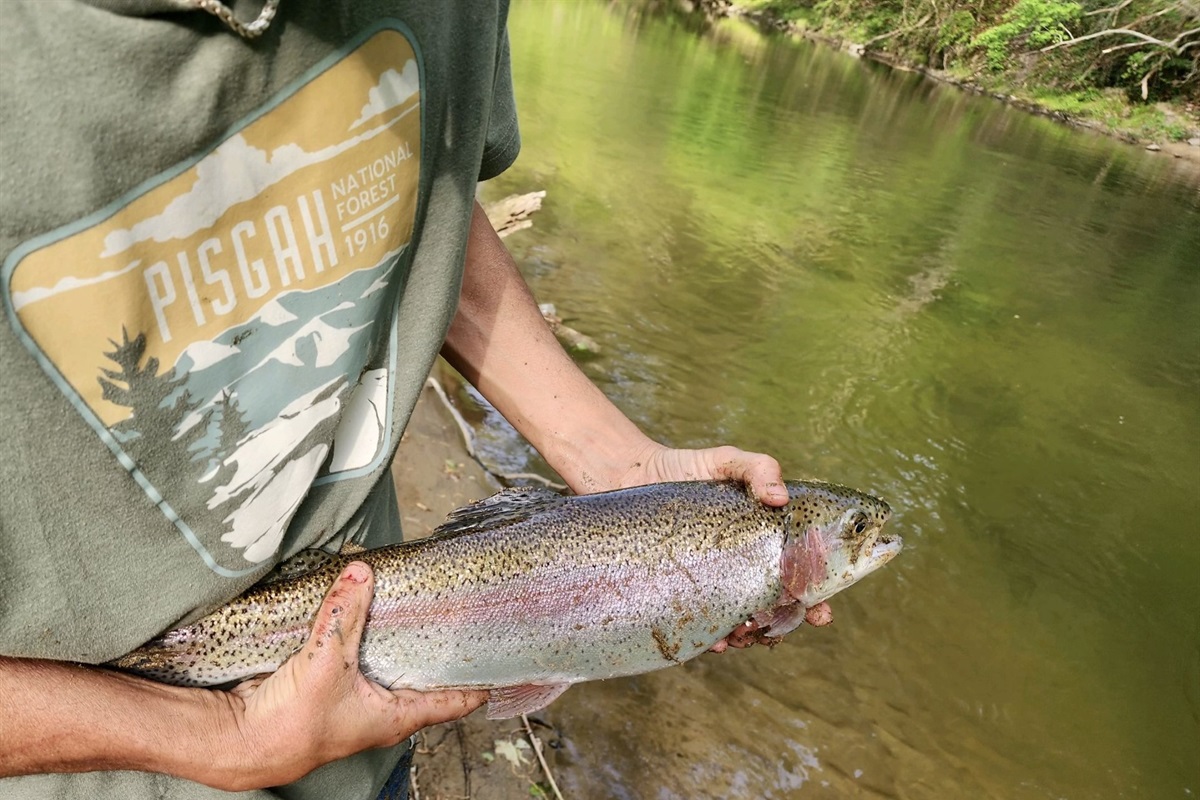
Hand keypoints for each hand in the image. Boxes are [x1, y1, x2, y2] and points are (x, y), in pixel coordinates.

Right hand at [221, 562, 485, 789]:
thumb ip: (345, 613)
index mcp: (397, 716)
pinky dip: (368, 633)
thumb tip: (362, 571)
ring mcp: (358, 698)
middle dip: (443, 647)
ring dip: (404, 637)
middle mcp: (384, 710)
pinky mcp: (331, 685)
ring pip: (392, 663)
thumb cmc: (291, 724)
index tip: (508, 662)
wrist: (238, 741)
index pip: (454, 700)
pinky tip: (370, 608)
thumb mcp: (326, 662)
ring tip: (426, 602)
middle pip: (426, 676)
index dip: (481, 681)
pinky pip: (359, 654)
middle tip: (466, 613)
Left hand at [616, 443, 834, 646]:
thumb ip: (756, 469)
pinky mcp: (678, 593)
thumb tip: (780, 498)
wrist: (630, 475)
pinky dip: (711, 639)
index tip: (821, 613)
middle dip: (782, 626)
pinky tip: (714, 640)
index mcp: (762, 542)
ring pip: (740, 624)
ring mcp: (710, 584)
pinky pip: (699, 626)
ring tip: (743, 633)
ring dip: (748, 637)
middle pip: (773, 609)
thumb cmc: (685, 468)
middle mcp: (741, 569)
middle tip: (777, 628)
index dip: (814, 600)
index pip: (797, 576)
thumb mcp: (724, 462)